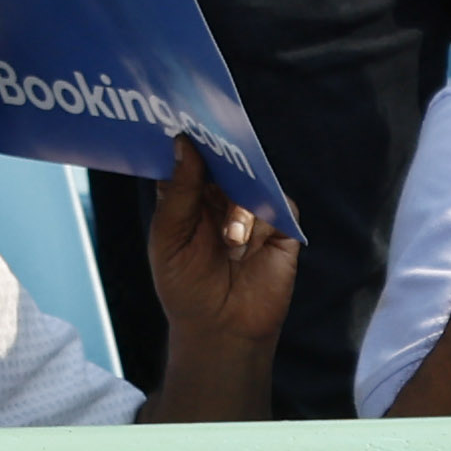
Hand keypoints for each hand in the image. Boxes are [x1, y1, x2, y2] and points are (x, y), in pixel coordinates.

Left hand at [145, 137, 299, 352]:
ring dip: (240, 207)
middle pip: (227, 161)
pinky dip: (264, 220)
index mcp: (190, 194)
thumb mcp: (168, 236)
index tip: (183, 122)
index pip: (192, 156)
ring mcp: (254, 213)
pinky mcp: (282, 233)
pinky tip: (247, 244)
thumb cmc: (184, 284)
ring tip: (230, 241)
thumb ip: (179, 192)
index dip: (189, 140)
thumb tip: (185, 144)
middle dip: (220, 157)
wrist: (219, 328)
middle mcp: (222, 197)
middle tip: (213, 152)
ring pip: (254, 182)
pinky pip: (281, 207)